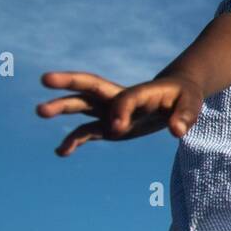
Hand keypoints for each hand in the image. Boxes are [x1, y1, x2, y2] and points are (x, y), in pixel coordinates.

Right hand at [37, 71, 204, 155]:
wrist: (177, 96)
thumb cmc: (185, 97)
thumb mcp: (192, 104)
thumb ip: (185, 116)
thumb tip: (177, 131)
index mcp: (141, 92)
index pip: (125, 98)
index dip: (120, 111)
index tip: (118, 129)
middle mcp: (120, 98)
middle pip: (91, 87)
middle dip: (69, 82)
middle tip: (44, 78)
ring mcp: (111, 112)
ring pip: (82, 107)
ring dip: (61, 108)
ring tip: (39, 111)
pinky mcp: (109, 126)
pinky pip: (87, 132)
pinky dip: (73, 141)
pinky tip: (61, 152)